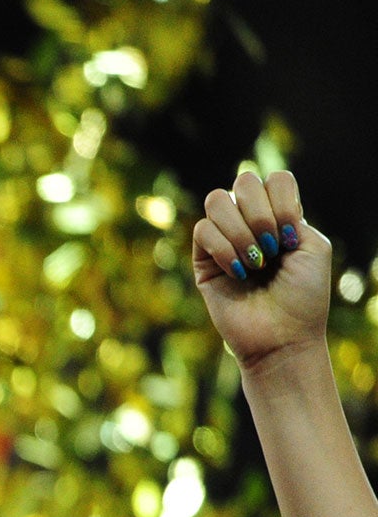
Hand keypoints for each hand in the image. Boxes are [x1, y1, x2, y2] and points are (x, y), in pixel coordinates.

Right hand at [193, 169, 331, 371]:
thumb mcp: (313, 248)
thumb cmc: (304, 298)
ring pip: (217, 201)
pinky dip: (223, 248)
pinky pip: (202, 231)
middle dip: (260, 212)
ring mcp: (224, 241)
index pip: (274, 179)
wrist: (282, 336)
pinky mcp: (203, 262)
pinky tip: (238, 272)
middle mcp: (251, 224)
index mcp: (280, 217)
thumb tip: (253, 207)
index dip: (281, 198)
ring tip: (255, 262)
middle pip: (243, 181)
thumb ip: (291, 215)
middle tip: (271, 247)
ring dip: (240, 230)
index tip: (290, 234)